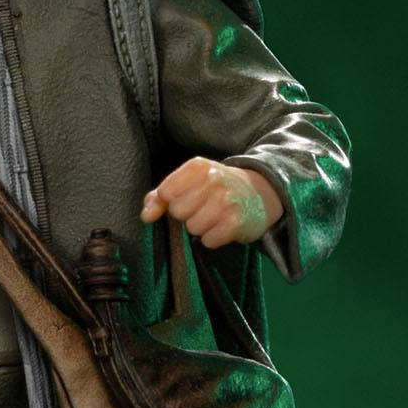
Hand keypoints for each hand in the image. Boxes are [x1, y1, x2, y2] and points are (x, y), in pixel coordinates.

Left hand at [140, 157, 282, 249]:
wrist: (261, 192)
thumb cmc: (218, 187)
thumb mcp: (190, 181)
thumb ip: (161, 196)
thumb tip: (146, 215)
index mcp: (197, 167)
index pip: (166, 193)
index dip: (172, 202)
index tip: (185, 200)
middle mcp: (212, 180)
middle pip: (178, 212)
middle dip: (187, 215)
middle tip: (204, 208)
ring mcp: (225, 201)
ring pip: (192, 228)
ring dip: (201, 228)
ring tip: (215, 217)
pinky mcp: (235, 222)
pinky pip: (208, 241)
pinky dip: (213, 238)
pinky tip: (223, 226)